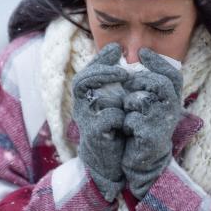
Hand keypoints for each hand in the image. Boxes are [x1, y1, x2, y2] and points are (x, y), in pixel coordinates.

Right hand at [71, 42, 129, 201]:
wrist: (111, 161)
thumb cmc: (114, 127)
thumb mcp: (115, 100)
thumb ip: (115, 79)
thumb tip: (116, 49)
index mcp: (88, 95)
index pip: (89, 70)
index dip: (101, 58)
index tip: (117, 50)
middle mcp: (82, 105)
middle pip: (83, 79)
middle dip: (103, 71)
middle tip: (123, 71)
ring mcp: (86, 120)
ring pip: (92, 96)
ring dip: (110, 89)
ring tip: (126, 87)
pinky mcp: (94, 135)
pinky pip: (107, 118)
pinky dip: (119, 116)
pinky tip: (128, 119)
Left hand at [120, 47, 185, 199]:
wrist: (142, 160)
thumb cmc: (142, 127)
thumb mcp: (146, 103)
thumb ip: (144, 84)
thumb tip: (133, 57)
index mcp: (172, 99)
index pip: (172, 74)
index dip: (159, 61)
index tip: (143, 51)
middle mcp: (172, 109)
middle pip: (160, 83)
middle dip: (141, 80)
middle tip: (128, 83)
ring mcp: (163, 123)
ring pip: (144, 100)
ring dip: (131, 103)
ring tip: (128, 111)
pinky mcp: (152, 137)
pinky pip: (134, 119)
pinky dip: (127, 121)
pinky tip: (128, 129)